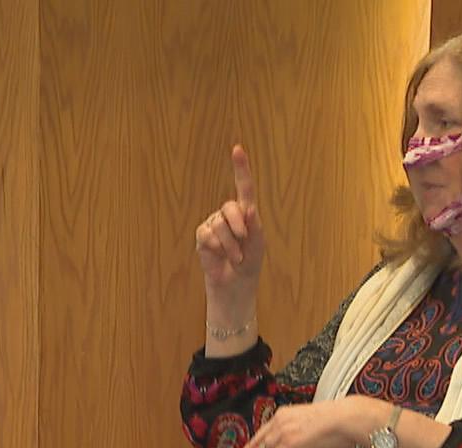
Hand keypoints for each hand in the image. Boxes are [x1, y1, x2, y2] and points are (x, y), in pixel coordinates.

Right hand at [196, 145, 265, 307]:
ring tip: (234, 257)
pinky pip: (207, 235)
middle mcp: (228, 215)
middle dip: (238, 226)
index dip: (240, 168)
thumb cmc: (249, 264)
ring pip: (219, 225)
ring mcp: (213, 224)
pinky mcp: (202, 236)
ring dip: (230, 245)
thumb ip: (255, 225)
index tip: (237, 149)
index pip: (243, 187)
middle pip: (230, 207)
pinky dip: (216, 247)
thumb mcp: (259, 244)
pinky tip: (219, 256)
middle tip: (244, 241)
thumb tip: (248, 207)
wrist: (235, 285)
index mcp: (246, 213)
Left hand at [240, 397, 384, 447]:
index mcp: (286, 413)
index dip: (255, 441)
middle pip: (260, 439)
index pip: (264, 429)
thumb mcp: (313, 427)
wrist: (346, 418)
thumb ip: (301, 442)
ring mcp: (284, 433)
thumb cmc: (338, 420)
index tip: (249, 447)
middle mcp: (282, 421)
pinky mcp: (289, 445)